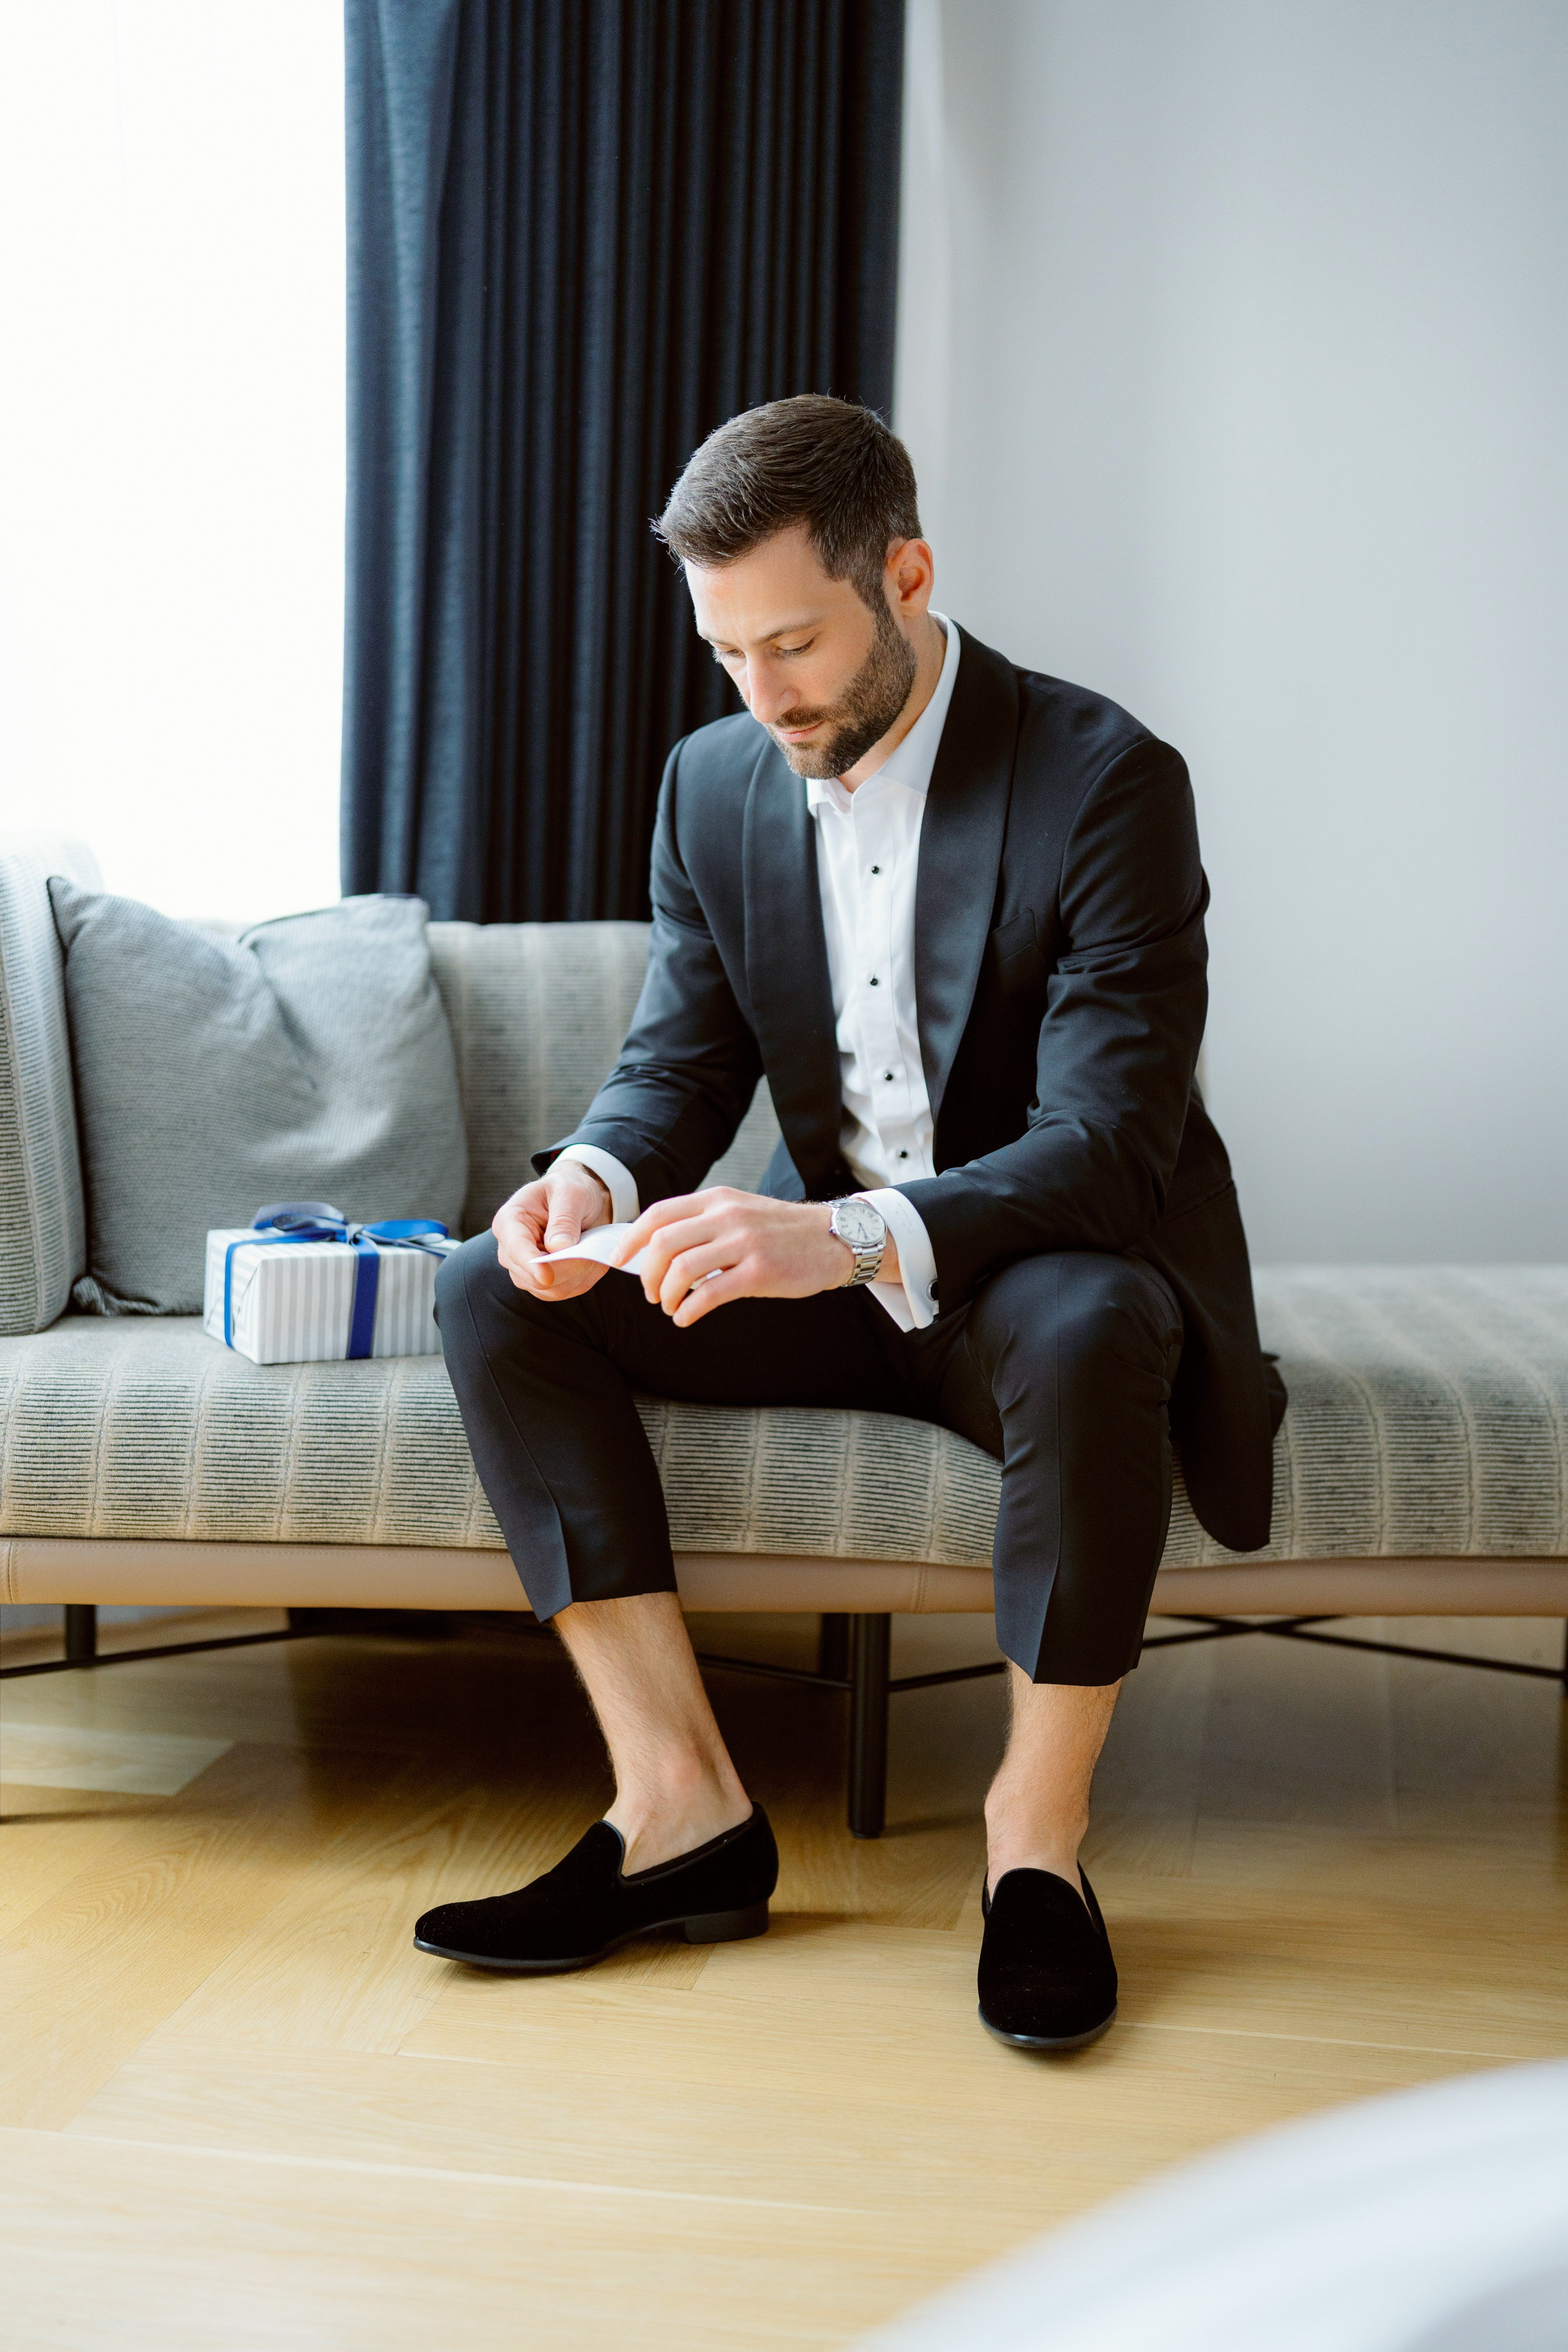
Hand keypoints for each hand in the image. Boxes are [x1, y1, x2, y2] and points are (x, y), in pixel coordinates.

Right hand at [491, 1162, 612, 1299]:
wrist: (575, 1199)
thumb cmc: (569, 1189)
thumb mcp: (571, 1193)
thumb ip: (564, 1218)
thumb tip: (558, 1247)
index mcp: (510, 1220)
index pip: (515, 1249)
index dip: (531, 1265)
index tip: (547, 1277)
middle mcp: (511, 1248)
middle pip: (532, 1276)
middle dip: (566, 1269)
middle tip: (590, 1249)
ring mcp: (523, 1268)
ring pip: (549, 1290)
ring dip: (577, 1276)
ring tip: (591, 1251)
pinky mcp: (540, 1280)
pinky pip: (562, 1291)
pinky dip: (581, 1280)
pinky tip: (590, 1261)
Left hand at [624, 1187, 898, 1328]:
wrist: (834, 1239)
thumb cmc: (781, 1232)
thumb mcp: (739, 1211)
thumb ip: (703, 1223)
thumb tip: (657, 1249)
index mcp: (716, 1199)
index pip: (658, 1215)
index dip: (631, 1239)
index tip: (619, 1260)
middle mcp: (727, 1216)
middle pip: (663, 1244)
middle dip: (647, 1274)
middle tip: (651, 1292)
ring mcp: (743, 1243)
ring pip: (682, 1270)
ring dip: (666, 1295)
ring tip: (670, 1307)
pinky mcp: (759, 1272)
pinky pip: (710, 1294)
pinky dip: (689, 1311)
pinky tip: (687, 1317)